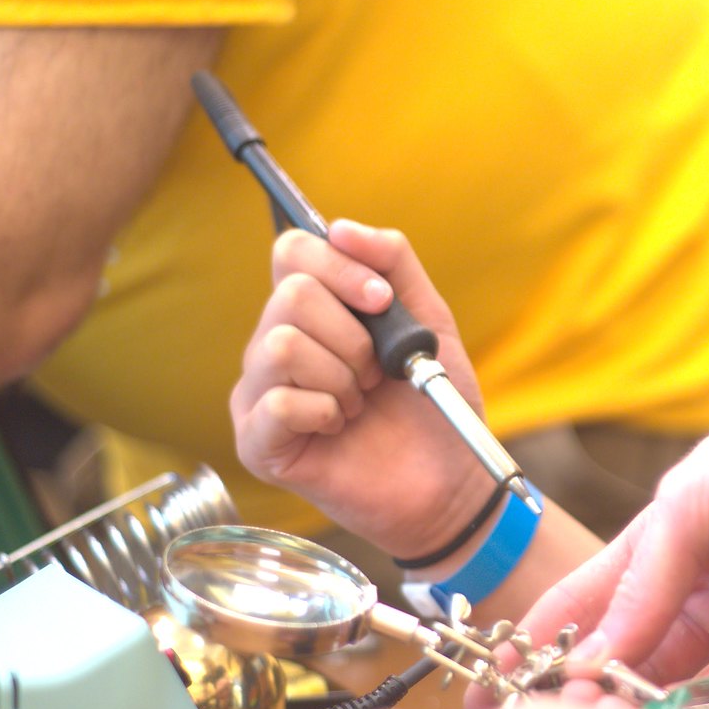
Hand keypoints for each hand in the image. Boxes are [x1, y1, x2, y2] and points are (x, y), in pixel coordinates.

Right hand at [229, 220, 489, 558]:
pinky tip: (341, 428)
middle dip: (353, 335)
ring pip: (280, 346)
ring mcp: (259, 395)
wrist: (451, 481)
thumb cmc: (433, 405)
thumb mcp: (428, 320)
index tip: (381, 301)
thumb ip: (393, 263)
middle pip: (289, 297)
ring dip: (341, 375)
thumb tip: (342, 228)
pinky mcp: (257, 443)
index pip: (292, 253)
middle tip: (375, 373)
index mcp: (312, 314)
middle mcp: (274, 347)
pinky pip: (278, 403)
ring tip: (360, 403)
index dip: (339, 267)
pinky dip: (325, 411)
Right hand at [520, 341, 708, 683]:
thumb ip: (643, 584)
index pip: (588, 604)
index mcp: (665, 542)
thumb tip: (590, 655)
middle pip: (631, 657)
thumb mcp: (693, 504)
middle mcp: (702, 591)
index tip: (494, 690)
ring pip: (682, 689)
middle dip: (590, 691)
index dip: (542, 645)